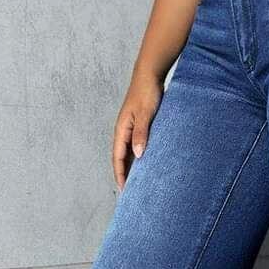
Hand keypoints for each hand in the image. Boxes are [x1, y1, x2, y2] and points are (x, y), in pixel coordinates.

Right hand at [112, 72, 163, 189]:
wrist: (150, 75)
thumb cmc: (147, 92)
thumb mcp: (145, 114)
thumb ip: (141, 134)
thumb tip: (137, 156)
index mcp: (121, 130)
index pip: (117, 158)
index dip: (120, 175)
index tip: (124, 190)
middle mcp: (123, 131)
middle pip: (121, 158)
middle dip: (124, 175)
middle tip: (130, 192)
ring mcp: (130, 128)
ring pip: (128, 153)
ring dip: (131, 167)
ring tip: (138, 182)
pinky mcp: (139, 125)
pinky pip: (136, 145)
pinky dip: (139, 156)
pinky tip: (147, 163)